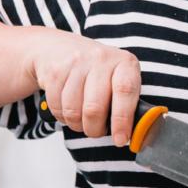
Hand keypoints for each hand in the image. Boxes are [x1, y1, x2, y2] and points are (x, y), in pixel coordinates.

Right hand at [26, 29, 141, 143]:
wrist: (59, 48)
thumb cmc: (97, 71)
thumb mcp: (119, 78)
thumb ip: (127, 102)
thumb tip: (132, 134)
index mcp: (124, 63)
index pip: (125, 91)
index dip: (123, 120)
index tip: (121, 139)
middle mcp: (101, 59)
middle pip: (94, 108)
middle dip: (95, 129)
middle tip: (97, 130)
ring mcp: (76, 63)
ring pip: (74, 112)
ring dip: (77, 125)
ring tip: (83, 119)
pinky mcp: (55, 71)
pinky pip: (57, 107)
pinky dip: (62, 117)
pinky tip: (68, 109)